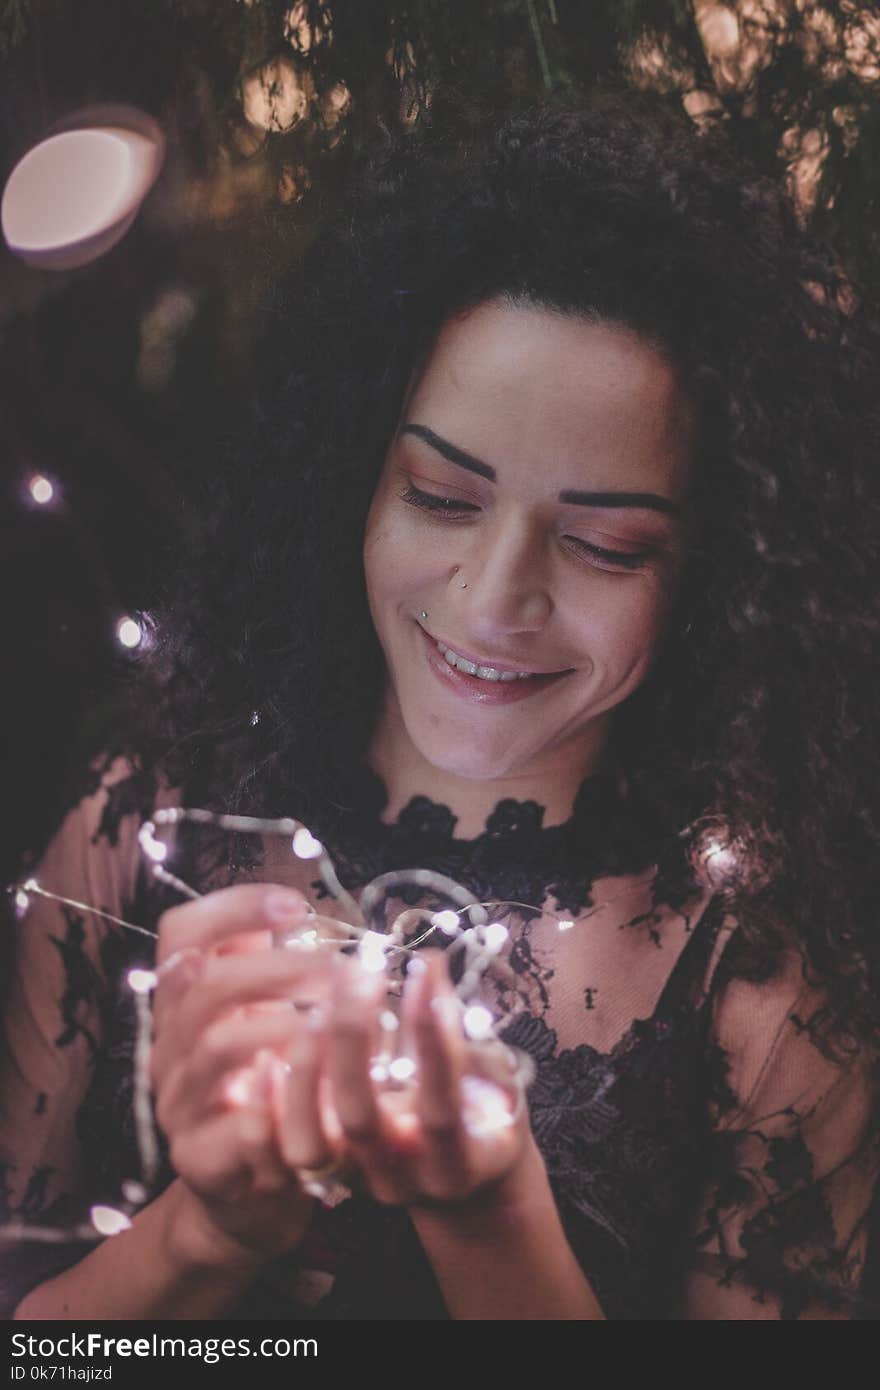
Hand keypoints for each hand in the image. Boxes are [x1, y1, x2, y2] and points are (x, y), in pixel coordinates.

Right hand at [151, 883, 337, 1264]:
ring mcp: (178, 1104)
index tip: (296, 905)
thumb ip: (268, 966)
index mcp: (182, 1002)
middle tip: (342, 969)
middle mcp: (169, 1046)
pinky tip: (322, 1089)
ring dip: (289, 1025)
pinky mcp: (200, 1160)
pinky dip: (283, 1102)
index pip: (181, 932)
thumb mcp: (263, 1017)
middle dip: (280, 967)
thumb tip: (298, 904)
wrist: (246, 1196)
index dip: (234, 908)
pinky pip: (238, 1125)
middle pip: (204, 983)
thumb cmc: (268, 1089)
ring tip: (341, 1021)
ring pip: (219, 1045)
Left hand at [285, 948, 530, 1207]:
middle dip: (351, 1037)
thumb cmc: (483, 1110)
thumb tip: (427, 961)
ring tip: (316, 1004)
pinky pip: (280, 1150)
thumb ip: (456, 1027)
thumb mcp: (488, 1073)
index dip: (431, 1041)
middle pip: (360, 1118)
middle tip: (355, 971)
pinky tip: (269, 1051)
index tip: (421, 971)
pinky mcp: (320, 1177)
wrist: (462, 1177)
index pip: (439, 1106)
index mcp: (456, 1165)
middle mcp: (401, 1181)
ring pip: (309, 1141)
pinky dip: (267, 1104)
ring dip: (306, 1067)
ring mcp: (355, 1182)